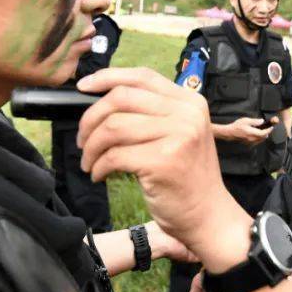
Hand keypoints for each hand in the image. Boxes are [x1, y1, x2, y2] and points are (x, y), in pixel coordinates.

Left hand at [77, 68, 251, 270]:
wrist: (208, 215)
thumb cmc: (187, 177)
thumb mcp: (180, 134)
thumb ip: (153, 113)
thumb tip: (104, 100)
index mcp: (190, 101)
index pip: (142, 77)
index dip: (107, 78)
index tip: (83, 87)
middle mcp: (187, 114)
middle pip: (121, 98)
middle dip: (91, 118)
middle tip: (82, 139)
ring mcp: (178, 136)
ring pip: (113, 127)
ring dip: (91, 146)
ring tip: (90, 161)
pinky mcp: (163, 161)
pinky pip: (114, 156)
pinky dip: (99, 165)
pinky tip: (100, 174)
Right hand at [223, 117, 274, 145]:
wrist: (230, 133)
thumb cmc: (237, 126)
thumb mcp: (246, 120)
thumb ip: (255, 121)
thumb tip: (262, 121)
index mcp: (252, 133)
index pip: (264, 133)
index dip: (269, 130)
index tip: (271, 127)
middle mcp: (252, 139)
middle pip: (264, 137)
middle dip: (267, 132)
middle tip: (267, 127)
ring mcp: (250, 142)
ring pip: (261, 140)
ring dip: (263, 135)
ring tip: (262, 130)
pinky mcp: (248, 144)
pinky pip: (257, 142)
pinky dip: (259, 138)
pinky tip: (256, 134)